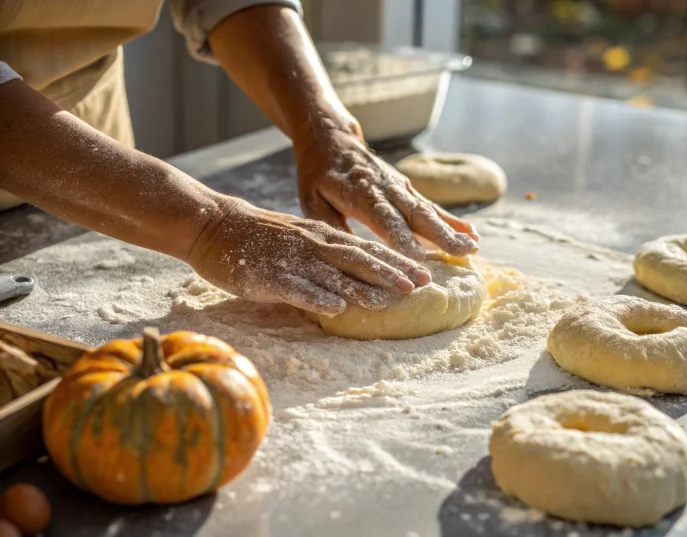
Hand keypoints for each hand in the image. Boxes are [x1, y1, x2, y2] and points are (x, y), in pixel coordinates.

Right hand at [187, 197, 431, 315]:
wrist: (214, 226)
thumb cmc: (260, 237)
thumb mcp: (301, 241)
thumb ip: (327, 258)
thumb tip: (358, 281)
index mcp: (322, 236)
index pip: (366, 250)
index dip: (395, 262)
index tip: (424, 274)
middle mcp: (312, 244)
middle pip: (357, 259)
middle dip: (389, 273)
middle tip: (419, 286)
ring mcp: (290, 259)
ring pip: (331, 274)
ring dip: (361, 287)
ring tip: (388, 300)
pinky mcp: (266, 274)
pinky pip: (294, 287)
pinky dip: (316, 297)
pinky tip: (335, 308)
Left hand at [295, 127, 479, 259]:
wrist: (332, 137)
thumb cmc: (317, 173)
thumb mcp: (311, 198)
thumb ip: (329, 224)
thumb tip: (345, 253)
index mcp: (360, 193)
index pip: (384, 218)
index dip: (402, 237)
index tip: (419, 258)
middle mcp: (386, 189)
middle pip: (417, 214)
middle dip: (441, 235)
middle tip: (463, 253)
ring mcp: (400, 187)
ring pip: (429, 210)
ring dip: (453, 229)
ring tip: (474, 247)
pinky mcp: (407, 188)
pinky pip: (432, 206)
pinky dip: (452, 220)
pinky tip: (472, 233)